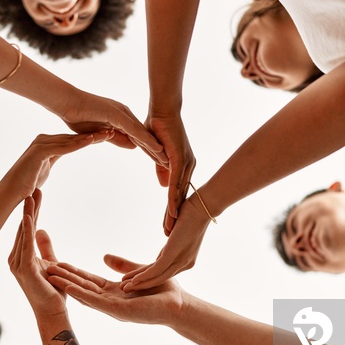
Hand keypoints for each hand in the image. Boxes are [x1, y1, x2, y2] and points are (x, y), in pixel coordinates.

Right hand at [4, 132, 112, 199]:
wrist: (12, 192)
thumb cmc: (27, 183)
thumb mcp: (46, 168)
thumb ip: (53, 158)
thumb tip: (59, 156)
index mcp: (47, 143)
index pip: (73, 139)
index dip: (90, 137)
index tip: (106, 136)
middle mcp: (44, 140)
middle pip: (74, 137)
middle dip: (94, 134)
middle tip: (112, 131)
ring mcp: (41, 144)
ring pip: (71, 140)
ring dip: (90, 137)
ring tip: (107, 134)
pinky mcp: (39, 151)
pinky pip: (63, 147)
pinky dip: (78, 144)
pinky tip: (91, 140)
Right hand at [8, 190, 65, 317]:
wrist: (53, 312)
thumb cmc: (52, 290)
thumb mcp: (50, 262)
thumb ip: (44, 246)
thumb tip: (41, 229)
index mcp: (21, 256)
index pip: (27, 228)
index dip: (32, 210)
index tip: (36, 192)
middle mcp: (15, 259)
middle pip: (24, 227)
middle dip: (29, 208)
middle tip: (33, 186)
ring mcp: (17, 265)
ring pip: (23, 234)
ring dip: (28, 214)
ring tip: (30, 196)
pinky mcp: (25, 270)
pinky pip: (26, 247)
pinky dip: (27, 231)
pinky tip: (30, 217)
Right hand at [47, 255, 184, 325]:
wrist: (180, 305)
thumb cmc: (163, 291)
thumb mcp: (137, 272)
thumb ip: (121, 266)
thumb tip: (104, 256)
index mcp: (113, 292)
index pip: (88, 281)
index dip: (72, 272)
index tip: (56, 263)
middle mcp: (110, 301)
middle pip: (82, 287)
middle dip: (64, 278)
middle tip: (44, 269)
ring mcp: (113, 307)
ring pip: (85, 294)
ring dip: (67, 285)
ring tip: (50, 276)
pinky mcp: (119, 311)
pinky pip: (97, 301)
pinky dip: (81, 294)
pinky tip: (69, 288)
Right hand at [60, 91, 168, 167]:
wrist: (66, 102)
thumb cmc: (78, 116)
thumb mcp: (99, 133)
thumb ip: (114, 138)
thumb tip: (130, 146)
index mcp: (120, 118)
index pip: (137, 137)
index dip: (147, 149)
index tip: (157, 161)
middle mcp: (124, 114)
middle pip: (143, 135)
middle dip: (155, 150)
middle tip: (167, 163)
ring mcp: (121, 113)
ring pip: (142, 133)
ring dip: (154, 147)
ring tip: (166, 159)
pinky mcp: (117, 114)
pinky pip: (134, 129)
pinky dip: (146, 139)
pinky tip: (156, 148)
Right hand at [119, 195, 210, 290]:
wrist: (203, 206)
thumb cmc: (191, 215)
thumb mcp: (178, 233)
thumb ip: (171, 243)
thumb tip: (166, 241)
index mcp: (185, 260)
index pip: (163, 272)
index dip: (147, 277)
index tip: (133, 281)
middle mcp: (185, 264)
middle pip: (160, 278)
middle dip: (141, 284)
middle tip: (125, 288)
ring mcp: (181, 260)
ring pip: (157, 277)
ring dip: (140, 283)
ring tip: (125, 287)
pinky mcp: (175, 253)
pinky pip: (157, 269)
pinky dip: (144, 276)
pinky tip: (134, 280)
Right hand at [145, 113, 195, 234]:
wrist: (162, 108)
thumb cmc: (158, 126)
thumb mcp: (157, 154)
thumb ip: (160, 168)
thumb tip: (162, 184)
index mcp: (183, 165)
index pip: (177, 193)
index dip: (172, 210)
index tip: (167, 225)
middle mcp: (188, 167)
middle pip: (180, 198)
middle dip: (173, 218)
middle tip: (168, 236)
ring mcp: (186, 164)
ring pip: (179, 195)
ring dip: (173, 214)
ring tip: (168, 230)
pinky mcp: (180, 160)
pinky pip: (176, 184)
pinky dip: (173, 199)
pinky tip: (171, 213)